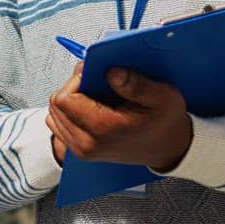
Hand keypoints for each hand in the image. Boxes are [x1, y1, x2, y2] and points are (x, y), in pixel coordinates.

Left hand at [46, 66, 193, 171]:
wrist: (169, 149)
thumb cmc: (166, 122)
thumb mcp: (162, 96)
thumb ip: (135, 84)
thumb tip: (111, 72)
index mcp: (103, 130)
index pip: (65, 98)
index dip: (77, 80)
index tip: (95, 75)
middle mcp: (87, 144)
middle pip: (57, 105)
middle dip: (72, 87)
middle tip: (96, 82)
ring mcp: (81, 150)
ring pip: (54, 114)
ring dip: (70, 100)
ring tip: (94, 95)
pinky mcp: (80, 151)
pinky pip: (59, 126)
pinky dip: (69, 113)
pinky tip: (88, 108)